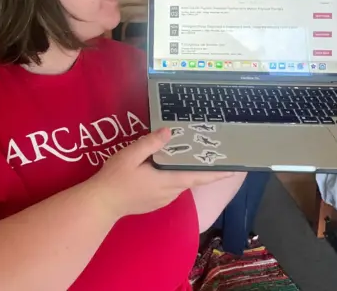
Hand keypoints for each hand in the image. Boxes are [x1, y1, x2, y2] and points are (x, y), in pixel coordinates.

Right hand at [88, 128, 233, 218]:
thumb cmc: (116, 177)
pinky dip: (176, 177)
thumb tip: (169, 131)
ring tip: (192, 158)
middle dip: (204, 169)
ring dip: (188, 172)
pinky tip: (168, 169)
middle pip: (191, 179)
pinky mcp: (154, 202)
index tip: (234, 169)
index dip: (217, 173)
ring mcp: (162, 199)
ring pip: (180, 183)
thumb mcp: (130, 154)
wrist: (102, 203)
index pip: (198, 176)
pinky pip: (171, 188)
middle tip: (213, 155)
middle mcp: (170, 192)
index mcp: (167, 180)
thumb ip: (151, 143)